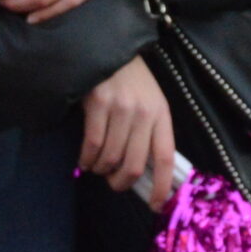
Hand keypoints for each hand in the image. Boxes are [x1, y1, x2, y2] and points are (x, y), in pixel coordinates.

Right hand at [82, 57, 176, 208]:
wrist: (106, 46)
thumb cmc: (129, 80)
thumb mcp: (149, 102)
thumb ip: (150, 132)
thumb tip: (146, 174)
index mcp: (162, 114)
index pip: (165, 157)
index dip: (162, 186)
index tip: (156, 205)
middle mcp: (144, 112)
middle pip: (135, 164)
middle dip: (121, 183)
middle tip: (113, 183)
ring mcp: (121, 108)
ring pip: (111, 158)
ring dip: (101, 170)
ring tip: (96, 166)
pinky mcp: (98, 103)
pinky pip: (92, 145)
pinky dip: (87, 160)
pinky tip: (85, 160)